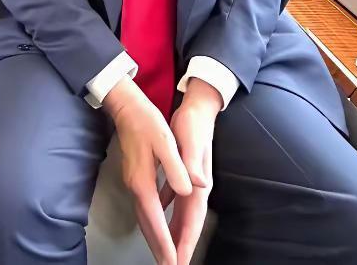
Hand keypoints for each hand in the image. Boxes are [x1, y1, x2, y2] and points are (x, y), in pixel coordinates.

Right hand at [103, 78, 191, 264]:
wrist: (127, 108)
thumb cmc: (147, 122)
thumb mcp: (166, 141)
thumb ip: (177, 167)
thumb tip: (188, 189)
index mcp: (144, 182)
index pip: (155, 220)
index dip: (165, 242)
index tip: (173, 261)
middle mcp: (136, 187)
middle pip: (147, 225)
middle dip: (158, 248)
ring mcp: (133, 183)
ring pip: (143, 219)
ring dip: (153, 239)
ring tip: (163, 255)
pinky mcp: (135, 177)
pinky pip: (143, 209)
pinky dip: (150, 223)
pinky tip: (156, 226)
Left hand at [161, 79, 221, 264]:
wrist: (199, 108)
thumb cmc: (194, 124)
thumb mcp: (191, 142)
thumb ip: (191, 164)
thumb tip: (197, 185)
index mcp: (198, 184)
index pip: (191, 220)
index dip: (185, 243)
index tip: (178, 263)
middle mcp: (196, 186)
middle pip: (186, 223)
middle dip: (179, 246)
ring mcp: (189, 180)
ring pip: (179, 213)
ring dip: (172, 231)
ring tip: (165, 249)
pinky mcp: (181, 171)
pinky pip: (171, 197)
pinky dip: (165, 209)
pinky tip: (158, 213)